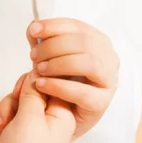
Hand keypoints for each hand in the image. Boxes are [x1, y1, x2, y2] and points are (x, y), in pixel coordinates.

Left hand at [0, 18, 118, 139]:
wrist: (59, 116)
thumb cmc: (58, 81)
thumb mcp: (48, 57)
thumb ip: (42, 42)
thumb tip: (34, 27)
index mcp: (97, 42)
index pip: (78, 27)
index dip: (54, 26)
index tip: (34, 30)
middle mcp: (108, 58)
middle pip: (84, 43)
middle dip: (53, 46)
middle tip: (33, 56)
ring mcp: (108, 81)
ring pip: (89, 63)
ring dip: (58, 64)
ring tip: (38, 70)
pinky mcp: (102, 102)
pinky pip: (83, 92)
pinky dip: (59, 86)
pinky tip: (41, 85)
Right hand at [0, 73, 74, 142]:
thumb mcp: (29, 115)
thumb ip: (32, 91)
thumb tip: (37, 74)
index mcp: (63, 115)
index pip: (48, 84)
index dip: (29, 84)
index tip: (19, 92)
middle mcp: (53, 123)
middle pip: (31, 95)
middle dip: (13, 101)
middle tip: (7, 116)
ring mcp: (38, 132)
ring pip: (17, 106)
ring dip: (4, 113)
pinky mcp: (23, 139)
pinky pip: (11, 119)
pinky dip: (0, 121)